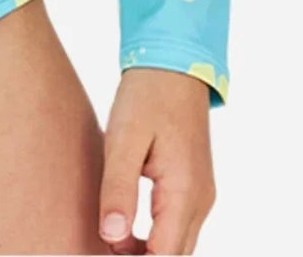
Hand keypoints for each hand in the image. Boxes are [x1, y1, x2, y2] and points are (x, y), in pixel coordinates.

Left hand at [97, 67, 216, 254]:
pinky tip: (125, 221)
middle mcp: (200, 200)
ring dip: (146, 250)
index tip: (102, 250)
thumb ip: (119, 190)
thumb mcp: (124, 139)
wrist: (174, 64)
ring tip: (108, 234)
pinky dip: (154, 234)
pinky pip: (177, 225)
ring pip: (177, 244)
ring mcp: (201, 194)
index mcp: (185, 192)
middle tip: (101, 243)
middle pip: (173, 255)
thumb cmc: (148, 95)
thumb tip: (112, 236)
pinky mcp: (194, 186)